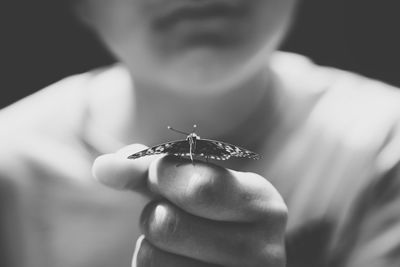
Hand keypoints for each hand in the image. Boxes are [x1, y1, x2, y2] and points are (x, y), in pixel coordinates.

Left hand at [93, 144, 287, 266]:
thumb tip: (102, 167)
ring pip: (150, 257)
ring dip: (150, 244)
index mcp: (263, 205)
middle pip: (166, 224)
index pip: (200, 187)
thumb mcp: (191, 184)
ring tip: (178, 243)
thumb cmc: (209, 213)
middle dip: (153, 212)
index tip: (160, 176)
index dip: (162, 177)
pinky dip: (152, 266)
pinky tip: (178, 262)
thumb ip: (150, 170)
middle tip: (172, 213)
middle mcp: (263, 251)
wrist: (236, 258)